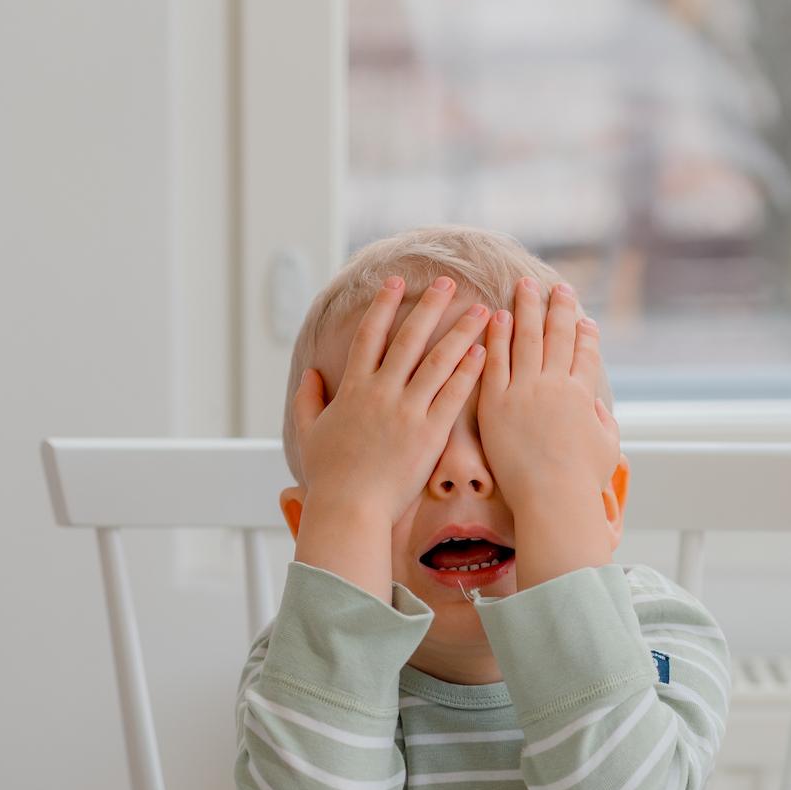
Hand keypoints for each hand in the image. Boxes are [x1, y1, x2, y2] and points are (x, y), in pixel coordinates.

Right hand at [294, 275, 487, 525]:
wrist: (350, 508)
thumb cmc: (329, 475)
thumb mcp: (309, 432)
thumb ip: (307, 399)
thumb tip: (309, 374)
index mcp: (353, 388)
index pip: (370, 335)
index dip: (384, 305)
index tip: (396, 281)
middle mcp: (381, 392)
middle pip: (409, 339)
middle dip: (430, 307)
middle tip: (448, 283)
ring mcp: (406, 411)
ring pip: (437, 362)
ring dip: (460, 333)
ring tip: (479, 311)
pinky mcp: (429, 433)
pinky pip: (452, 396)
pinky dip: (467, 372)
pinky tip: (483, 353)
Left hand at [478, 279, 619, 517]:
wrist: (552, 498)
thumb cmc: (581, 482)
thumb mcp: (606, 448)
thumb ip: (602, 420)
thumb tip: (595, 402)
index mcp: (582, 395)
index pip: (585, 354)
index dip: (585, 334)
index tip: (583, 318)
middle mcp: (555, 386)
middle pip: (557, 336)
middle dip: (558, 308)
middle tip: (555, 286)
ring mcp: (525, 391)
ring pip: (526, 339)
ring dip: (527, 309)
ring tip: (524, 286)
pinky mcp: (497, 403)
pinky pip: (495, 361)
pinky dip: (497, 336)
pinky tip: (495, 316)